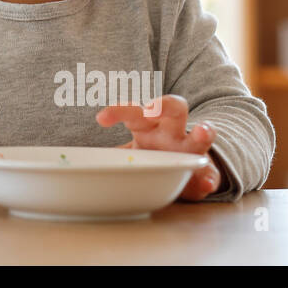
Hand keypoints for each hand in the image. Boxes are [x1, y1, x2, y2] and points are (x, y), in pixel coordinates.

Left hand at [95, 94, 221, 200]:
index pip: (134, 111)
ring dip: (202, 133)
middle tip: (152, 109)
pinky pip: (211, 173)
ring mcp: (190, 149)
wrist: (188, 166)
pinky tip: (208, 182)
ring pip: (200, 135)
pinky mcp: (205, 170)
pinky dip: (210, 177)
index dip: (118, 111)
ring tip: (203, 131)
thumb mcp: (133, 150)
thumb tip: (77, 162)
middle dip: (163, 105)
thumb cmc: (154, 153)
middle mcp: (171, 131)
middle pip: (172, 107)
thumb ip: (112, 154)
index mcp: (149, 125)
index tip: (101, 119)